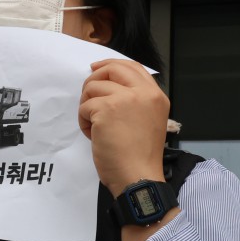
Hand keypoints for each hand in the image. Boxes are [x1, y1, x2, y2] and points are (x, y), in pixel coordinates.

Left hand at [78, 59, 168, 197]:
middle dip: (94, 79)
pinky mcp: (106, 109)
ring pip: (93, 87)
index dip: (111, 64)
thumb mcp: (147, 120)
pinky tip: (93, 135)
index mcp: (156, 95)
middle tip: (87, 95)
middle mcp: (143, 93)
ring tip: (95, 126)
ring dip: (87, 106)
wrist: (137, 176)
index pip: (132, 67)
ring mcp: (125, 99)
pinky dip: (83, 121)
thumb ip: (134, 101)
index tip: (96, 69)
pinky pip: (84, 106)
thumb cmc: (139, 156)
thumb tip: (108, 86)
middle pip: (111, 69)